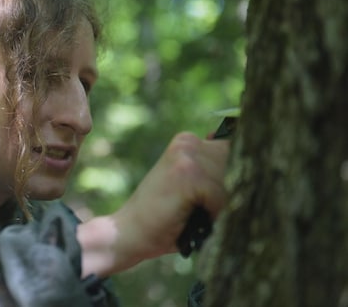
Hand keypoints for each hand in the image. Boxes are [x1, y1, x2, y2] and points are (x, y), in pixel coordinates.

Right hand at [78, 132, 229, 276]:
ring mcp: (187, 157)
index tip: (207, 194)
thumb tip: (241, 158)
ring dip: (216, 203)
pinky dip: (210, 213)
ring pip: (229, 182)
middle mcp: (188, 143)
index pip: (234, 150)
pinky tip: (187, 215)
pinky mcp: (189, 174)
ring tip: (190, 210)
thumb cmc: (162, 214)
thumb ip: (210, 169)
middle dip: (223, 191)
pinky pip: (220, 197)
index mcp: (187, 141)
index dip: (228, 176)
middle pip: (235, 167)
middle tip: (195, 205)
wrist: (130, 230)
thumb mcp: (187, 183)